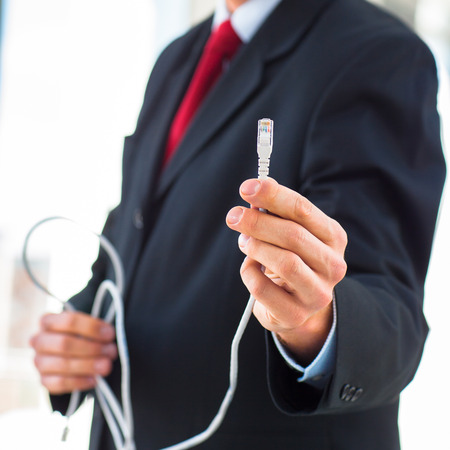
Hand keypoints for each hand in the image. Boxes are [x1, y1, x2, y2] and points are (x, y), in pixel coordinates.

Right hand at [30, 311, 116, 394]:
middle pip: (64, 344)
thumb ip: (94, 329)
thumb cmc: (81, 335)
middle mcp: (39, 340)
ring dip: (89, 365)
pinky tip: (95, 379)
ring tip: (107, 366)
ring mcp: (39, 361)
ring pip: (62, 364)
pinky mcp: (43, 380)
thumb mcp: (85, 326)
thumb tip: (110, 337)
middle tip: (112, 351)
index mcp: (48, 320)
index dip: (92, 327)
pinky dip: (79, 381)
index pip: (69, 321)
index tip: (110, 334)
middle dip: (92, 348)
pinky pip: (59, 383)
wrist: (69, 354)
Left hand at [226, 178, 346, 364]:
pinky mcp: (296, 314)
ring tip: (243, 242)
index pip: (303, 210)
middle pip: (293, 235)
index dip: (273, 196)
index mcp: (333, 237)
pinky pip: (263, 288)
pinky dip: (248, 272)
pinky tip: (249, 266)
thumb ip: (277, 213)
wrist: (298, 305)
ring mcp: (317, 293)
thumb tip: (256, 190)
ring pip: (284, 262)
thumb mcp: (291, 234)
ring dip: (256, 246)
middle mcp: (333, 265)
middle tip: (234, 216)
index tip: (247, 188)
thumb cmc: (291, 260)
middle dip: (257, 222)